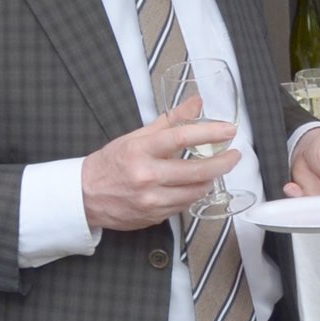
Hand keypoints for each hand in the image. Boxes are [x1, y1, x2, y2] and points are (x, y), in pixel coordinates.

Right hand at [81, 100, 238, 231]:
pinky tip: (194, 185)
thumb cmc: (111, 163)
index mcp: (140, 150)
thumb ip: (169, 120)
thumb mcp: (136, 137)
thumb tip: (196, 103)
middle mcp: (146, 176)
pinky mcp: (154, 216)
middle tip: (234, 155)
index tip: (229, 130)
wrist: (85, 196)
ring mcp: (151, 199)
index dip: (211, 133)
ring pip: (195, 191)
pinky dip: (193, 194)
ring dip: (210, 180)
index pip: (182, 137)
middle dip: (223, 162)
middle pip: (197, 170)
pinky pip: (185, 205)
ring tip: (214, 170)